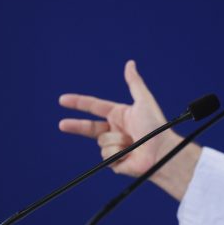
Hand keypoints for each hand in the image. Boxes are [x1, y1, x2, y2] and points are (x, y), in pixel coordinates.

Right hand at [58, 60, 179, 177]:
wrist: (161, 151)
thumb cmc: (155, 126)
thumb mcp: (144, 100)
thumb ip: (134, 82)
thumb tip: (130, 63)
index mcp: (119, 114)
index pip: (94, 106)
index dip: (78, 103)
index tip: (62, 100)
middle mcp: (115, 129)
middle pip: (89, 127)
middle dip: (76, 126)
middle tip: (62, 124)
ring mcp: (114, 146)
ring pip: (102, 141)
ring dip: (116, 140)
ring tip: (132, 142)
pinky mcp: (115, 161)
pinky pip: (106, 155)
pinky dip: (117, 153)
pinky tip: (130, 154)